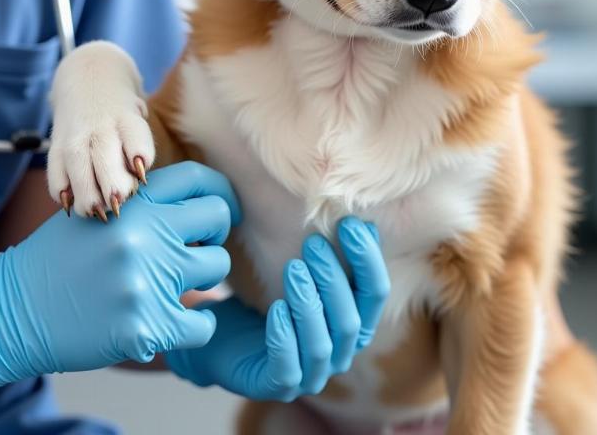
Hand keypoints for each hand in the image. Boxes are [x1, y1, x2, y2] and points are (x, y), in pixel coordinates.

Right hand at [0, 162, 239, 405]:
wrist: (11, 311)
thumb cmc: (54, 261)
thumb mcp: (93, 211)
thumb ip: (141, 203)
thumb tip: (193, 200)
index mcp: (131, 202)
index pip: (198, 179)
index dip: (218, 192)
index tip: (220, 208)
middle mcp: (144, 234)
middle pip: (218, 216)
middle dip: (215, 231)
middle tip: (200, 246)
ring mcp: (147, 280)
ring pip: (217, 266)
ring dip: (203, 277)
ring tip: (176, 285)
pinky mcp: (147, 326)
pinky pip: (203, 322)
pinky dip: (195, 324)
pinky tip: (175, 320)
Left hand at [165, 217, 387, 399]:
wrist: (222, 333)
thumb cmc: (267, 296)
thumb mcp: (300, 268)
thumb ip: (326, 250)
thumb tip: (354, 212)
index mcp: (352, 321)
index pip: (374, 292)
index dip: (368, 258)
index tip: (350, 223)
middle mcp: (339, 350)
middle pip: (352, 319)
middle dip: (335, 279)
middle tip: (313, 244)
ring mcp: (311, 372)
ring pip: (322, 343)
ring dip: (311, 304)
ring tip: (293, 269)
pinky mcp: (278, 384)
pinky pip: (288, 366)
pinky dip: (285, 337)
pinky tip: (275, 309)